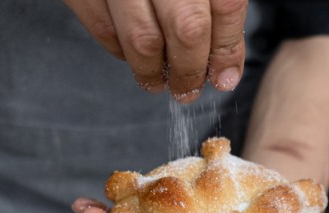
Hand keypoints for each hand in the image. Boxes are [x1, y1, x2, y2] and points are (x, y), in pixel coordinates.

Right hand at [64, 0, 247, 100]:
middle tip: (187, 89)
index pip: (226, 6)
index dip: (226, 50)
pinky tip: (129, 55)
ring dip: (152, 71)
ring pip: (142, 39)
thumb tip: (226, 69)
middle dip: (189, 70)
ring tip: (157, 82)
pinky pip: (102, 27)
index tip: (223, 77)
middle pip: (188, 29)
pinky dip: (117, 50)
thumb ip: (218, 5)